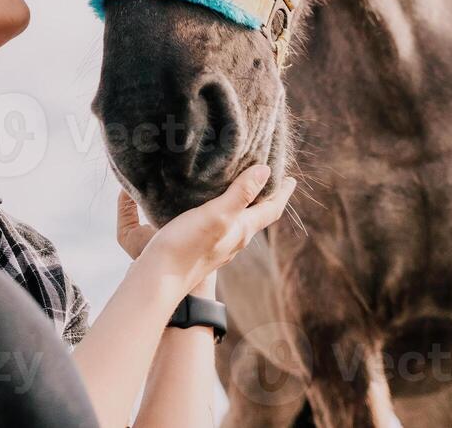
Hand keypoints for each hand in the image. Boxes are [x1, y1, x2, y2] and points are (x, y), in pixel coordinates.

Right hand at [125, 165, 295, 294]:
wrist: (160, 279)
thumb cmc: (187, 246)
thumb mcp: (217, 215)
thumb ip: (241, 194)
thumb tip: (266, 171)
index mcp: (243, 230)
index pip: (272, 209)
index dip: (283, 193)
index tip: (291, 179)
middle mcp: (235, 240)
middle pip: (259, 216)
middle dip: (266, 197)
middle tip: (269, 178)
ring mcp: (219, 247)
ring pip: (240, 222)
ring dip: (246, 204)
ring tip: (242, 187)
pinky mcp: (203, 249)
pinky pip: (223, 226)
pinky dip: (226, 211)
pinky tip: (213, 207)